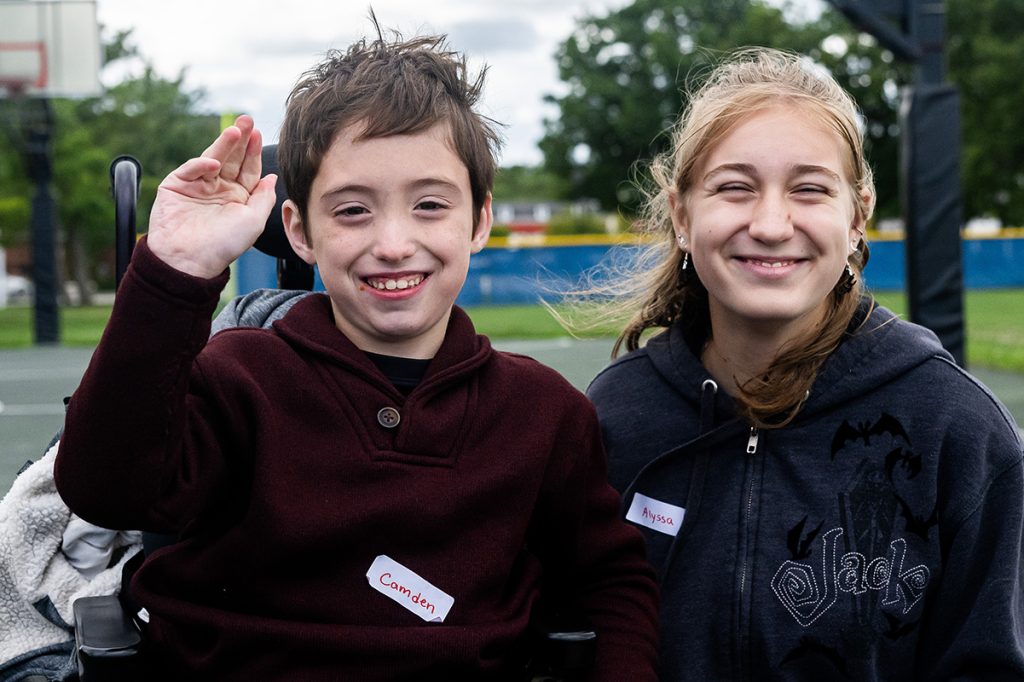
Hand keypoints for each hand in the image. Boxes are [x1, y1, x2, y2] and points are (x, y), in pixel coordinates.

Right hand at [147, 115, 277, 277]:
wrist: (189, 260)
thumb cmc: (224, 245)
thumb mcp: (253, 221)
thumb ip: (264, 197)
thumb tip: (273, 178)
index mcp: (237, 198)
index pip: (248, 170)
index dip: (254, 153)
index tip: (260, 134)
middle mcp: (219, 189)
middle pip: (232, 159)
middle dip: (240, 139)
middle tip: (248, 120)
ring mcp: (198, 186)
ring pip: (213, 158)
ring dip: (224, 143)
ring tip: (236, 129)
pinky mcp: (176, 185)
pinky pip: (190, 169)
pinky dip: (201, 164)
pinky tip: (213, 162)